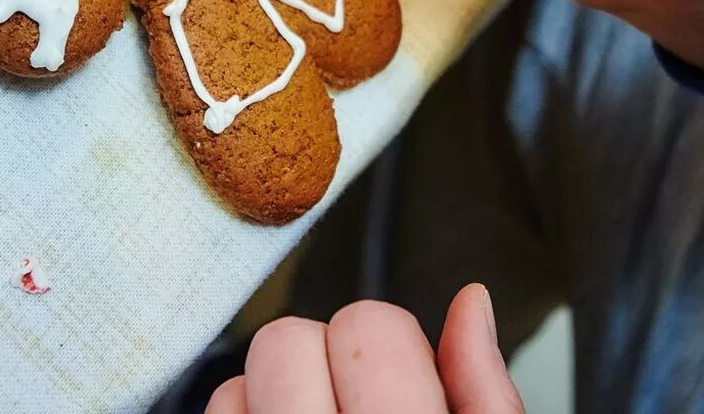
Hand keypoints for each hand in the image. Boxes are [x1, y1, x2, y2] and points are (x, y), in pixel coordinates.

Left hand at [206, 284, 522, 413]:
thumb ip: (488, 391)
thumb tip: (472, 301)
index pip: (367, 327)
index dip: (389, 347)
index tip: (402, 383)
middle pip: (286, 341)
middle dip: (329, 360)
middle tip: (360, 403)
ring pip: (237, 376)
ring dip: (280, 390)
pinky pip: (216, 412)